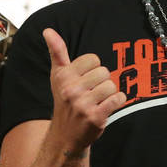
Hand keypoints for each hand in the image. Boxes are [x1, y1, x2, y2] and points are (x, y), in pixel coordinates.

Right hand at [44, 28, 125, 150]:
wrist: (65, 136)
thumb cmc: (64, 101)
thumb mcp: (57, 76)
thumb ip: (57, 52)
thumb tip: (48, 30)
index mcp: (63, 76)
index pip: (93, 59)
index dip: (93, 69)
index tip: (84, 80)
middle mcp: (71, 89)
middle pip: (104, 72)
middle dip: (102, 82)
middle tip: (91, 93)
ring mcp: (83, 104)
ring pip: (112, 85)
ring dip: (109, 94)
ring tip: (98, 101)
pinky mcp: (95, 117)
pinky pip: (118, 99)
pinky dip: (117, 102)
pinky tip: (106, 107)